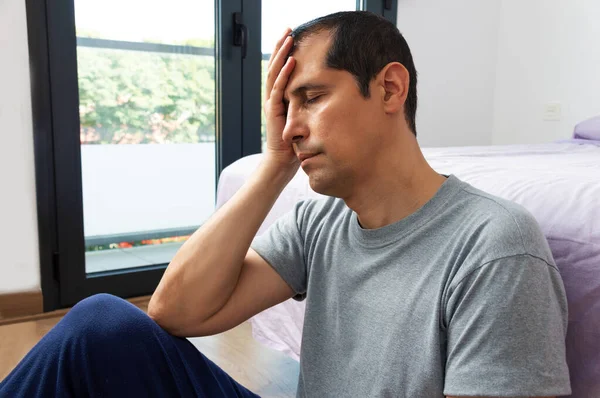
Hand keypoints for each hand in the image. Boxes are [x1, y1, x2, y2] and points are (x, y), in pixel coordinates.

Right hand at [263, 28, 298, 170]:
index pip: (281, 70)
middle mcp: (274, 97)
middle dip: (281, 47)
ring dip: (281, 54)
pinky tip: (291, 61)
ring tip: (288, 38)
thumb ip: (310, 105)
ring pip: (274, 73)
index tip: (294, 37)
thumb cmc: (295, 142)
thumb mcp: (305, 118)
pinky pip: (278, 88)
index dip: (286, 53)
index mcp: (281, 97)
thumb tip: (329, 95)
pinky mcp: (273, 111)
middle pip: (275, 66)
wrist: (282, 161)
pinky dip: (284, 74)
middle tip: (288, 29)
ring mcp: (272, 103)